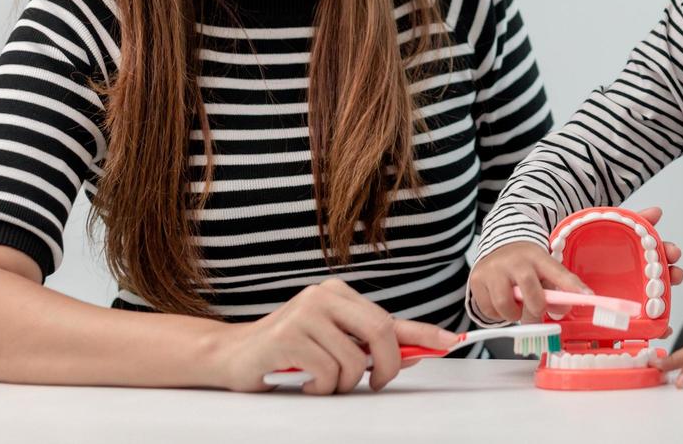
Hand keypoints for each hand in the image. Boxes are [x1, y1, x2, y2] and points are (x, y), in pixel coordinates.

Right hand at [208, 278, 458, 394]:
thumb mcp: (330, 344)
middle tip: (376, 383)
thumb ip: (366, 348)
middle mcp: (323, 297)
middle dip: (387, 365)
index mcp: (337, 295)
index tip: (450, 342)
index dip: (423, 332)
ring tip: (320, 380)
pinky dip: (321, 387)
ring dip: (342, 383)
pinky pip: (327, 372)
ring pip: (353, 360)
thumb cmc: (287, 351)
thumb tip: (411, 355)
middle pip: (380, 331)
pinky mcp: (288, 336)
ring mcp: (305, 314)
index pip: (389, 316)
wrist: (232, 355)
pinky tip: (304, 381)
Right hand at [470, 205, 682, 327]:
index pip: (559, 274)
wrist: (497, 244)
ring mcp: (494, 272)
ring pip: (510, 309)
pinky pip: (491, 313)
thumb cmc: (539, 254)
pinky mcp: (476, 283)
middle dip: (541, 312)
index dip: (574, 290)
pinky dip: (500, 314)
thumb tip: (656, 211)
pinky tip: (506, 304)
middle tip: (544, 314)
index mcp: (540, 252)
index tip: (589, 303)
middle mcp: (517, 261)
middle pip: (533, 298)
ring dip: (520, 315)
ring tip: (524, 308)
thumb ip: (611, 229)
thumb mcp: (567, 246)